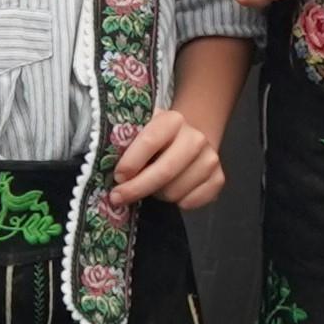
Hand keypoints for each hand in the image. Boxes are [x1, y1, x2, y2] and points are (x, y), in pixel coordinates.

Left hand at [107, 102, 230, 212]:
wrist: (189, 138)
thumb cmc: (155, 139)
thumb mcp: (140, 131)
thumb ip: (126, 143)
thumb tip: (105, 166)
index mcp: (172, 120)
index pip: (150, 140)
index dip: (131, 162)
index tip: (117, 177)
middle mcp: (195, 137)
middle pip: (165, 171)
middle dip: (137, 188)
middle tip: (118, 198)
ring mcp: (210, 158)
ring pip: (177, 191)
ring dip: (158, 195)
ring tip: (152, 187)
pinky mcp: (218, 178)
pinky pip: (193, 201)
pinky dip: (179, 203)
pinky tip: (172, 193)